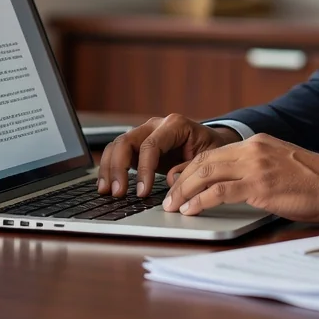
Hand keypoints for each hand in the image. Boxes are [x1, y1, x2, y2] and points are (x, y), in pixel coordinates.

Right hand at [96, 114, 241, 197]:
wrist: (212, 143)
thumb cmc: (212, 150)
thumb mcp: (210, 158)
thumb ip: (191, 168)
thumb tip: (170, 179)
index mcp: (175, 125)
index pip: (151, 145)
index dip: (144, 170)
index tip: (142, 192)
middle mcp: (155, 125)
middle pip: (126, 141)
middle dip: (119, 168)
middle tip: (118, 193)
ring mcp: (144, 134)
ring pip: (116, 146)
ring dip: (109, 169)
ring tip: (107, 192)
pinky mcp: (137, 146)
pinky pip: (117, 153)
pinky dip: (109, 169)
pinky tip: (106, 187)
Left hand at [162, 133, 318, 222]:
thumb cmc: (315, 180)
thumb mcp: (282, 164)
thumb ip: (260, 167)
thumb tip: (239, 184)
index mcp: (258, 142)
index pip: (214, 153)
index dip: (191, 168)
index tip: (177, 180)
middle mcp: (253, 149)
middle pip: (205, 161)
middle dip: (182, 180)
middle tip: (169, 196)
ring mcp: (255, 166)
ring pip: (206, 174)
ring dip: (185, 191)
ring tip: (173, 206)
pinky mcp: (259, 185)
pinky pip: (219, 192)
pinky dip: (200, 201)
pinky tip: (191, 210)